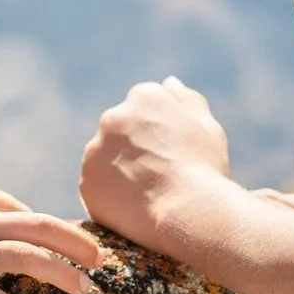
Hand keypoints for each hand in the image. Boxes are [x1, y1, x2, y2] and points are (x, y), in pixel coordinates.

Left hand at [79, 78, 228, 248]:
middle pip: (120, 130)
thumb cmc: (203, 167)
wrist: (188, 211)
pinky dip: (111, 196)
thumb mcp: (206, 125)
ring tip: (147, 195)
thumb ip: (185, 99)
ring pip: (105, 158)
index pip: (144, 108)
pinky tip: (134, 208)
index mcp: (143, 97)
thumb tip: (168, 82)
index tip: (171, 154)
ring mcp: (96, 149)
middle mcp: (113, 117)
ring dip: (119, 170)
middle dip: (134, 148)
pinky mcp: (87, 181)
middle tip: (158, 175)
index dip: (158, 134)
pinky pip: (97, 187)